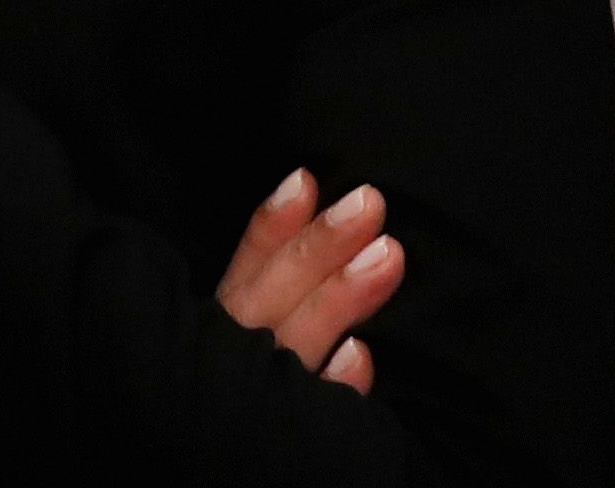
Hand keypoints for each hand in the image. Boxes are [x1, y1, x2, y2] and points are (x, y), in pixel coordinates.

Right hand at [216, 171, 404, 391]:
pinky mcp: (291, 434)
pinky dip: (333, 382)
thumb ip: (275, 271)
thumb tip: (307, 195)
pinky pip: (313, 409)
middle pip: (273, 295)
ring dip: (339, 297)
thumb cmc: (260, 371)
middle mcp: (239, 353)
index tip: (306, 180)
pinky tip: (359, 353)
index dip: (273, 224)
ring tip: (388, 255)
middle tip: (369, 202)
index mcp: (226, 323)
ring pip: (297, 342)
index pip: (249, 266)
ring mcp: (264, 397)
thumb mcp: (254, 315)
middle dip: (319, 246)